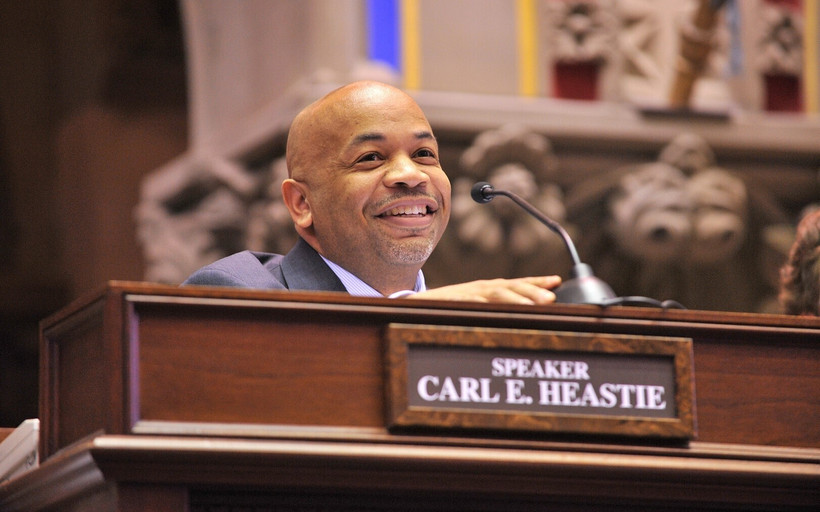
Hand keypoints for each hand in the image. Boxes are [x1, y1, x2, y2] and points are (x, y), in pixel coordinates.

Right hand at [410, 276, 561, 304]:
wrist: (415, 307)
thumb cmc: (450, 310)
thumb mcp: (477, 308)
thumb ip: (498, 310)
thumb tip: (527, 315)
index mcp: (489, 290)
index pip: (518, 284)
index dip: (537, 282)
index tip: (557, 281)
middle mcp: (481, 288)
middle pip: (510, 287)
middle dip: (532, 291)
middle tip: (550, 298)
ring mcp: (466, 293)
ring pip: (495, 294)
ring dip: (515, 299)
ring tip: (533, 306)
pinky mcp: (451, 301)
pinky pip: (468, 303)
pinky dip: (481, 304)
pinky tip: (493, 308)